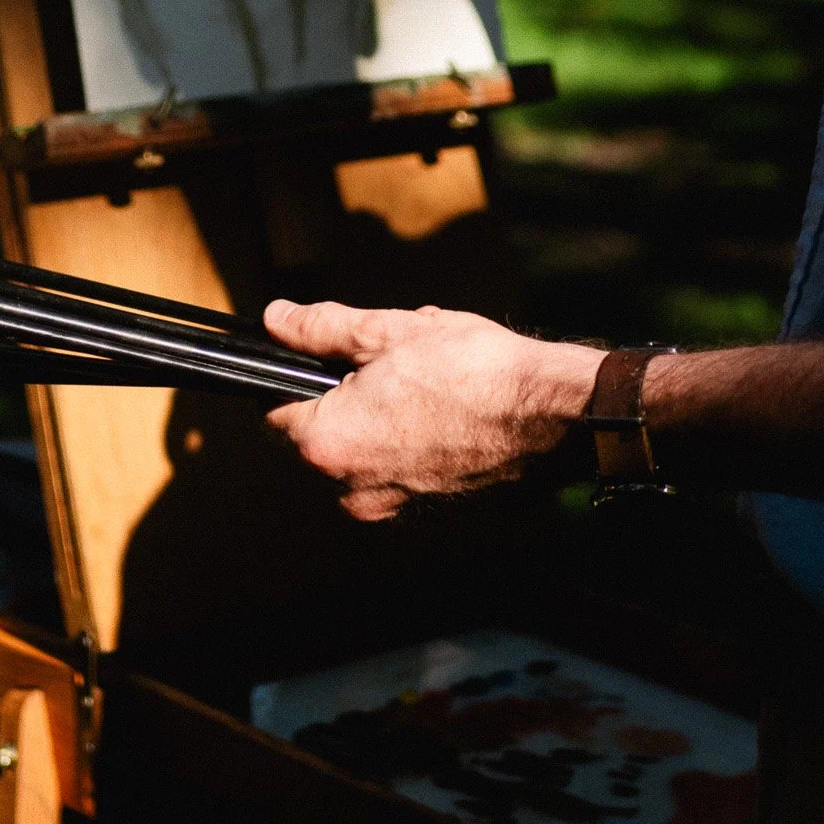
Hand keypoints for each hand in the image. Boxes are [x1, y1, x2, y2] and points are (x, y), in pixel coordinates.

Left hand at [264, 299, 601, 521]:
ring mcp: (388, 501)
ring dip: (372, 412)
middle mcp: (351, 486)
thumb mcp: (386, 330)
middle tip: (383, 357)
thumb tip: (278, 320)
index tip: (315, 353)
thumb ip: (321, 328)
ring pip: (356, 446)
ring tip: (415, 377)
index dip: (290, 373)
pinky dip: (400, 434)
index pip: (275, 409)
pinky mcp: (420, 504)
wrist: (548, 413)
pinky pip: (389, 463)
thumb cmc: (473, 370)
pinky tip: (434, 403)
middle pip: (315, 431)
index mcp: (330, 443)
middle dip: (338, 391)